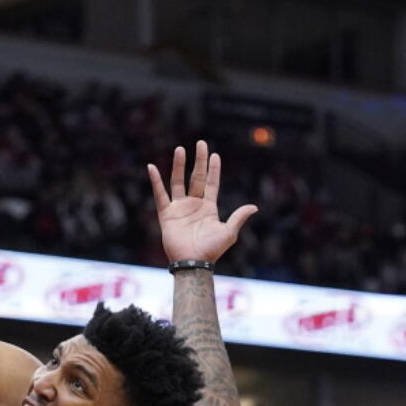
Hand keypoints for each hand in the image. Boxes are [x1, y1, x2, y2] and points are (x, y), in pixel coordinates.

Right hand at [148, 140, 257, 263]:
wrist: (193, 263)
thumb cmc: (212, 250)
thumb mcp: (229, 232)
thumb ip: (239, 217)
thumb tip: (254, 207)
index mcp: (209, 207)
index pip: (211, 183)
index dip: (213, 169)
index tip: (215, 155)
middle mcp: (194, 205)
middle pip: (195, 177)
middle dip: (198, 160)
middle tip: (200, 143)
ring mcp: (179, 208)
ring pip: (178, 181)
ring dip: (178, 165)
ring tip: (180, 149)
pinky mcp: (167, 214)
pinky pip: (160, 194)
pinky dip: (155, 181)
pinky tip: (152, 167)